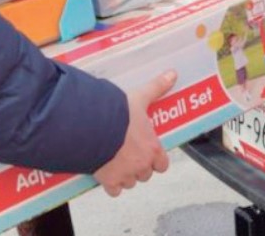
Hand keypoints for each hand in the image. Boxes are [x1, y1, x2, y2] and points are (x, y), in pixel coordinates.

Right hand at [93, 71, 175, 196]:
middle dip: (139, 166)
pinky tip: (105, 172)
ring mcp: (125, 174)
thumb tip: (172, 74)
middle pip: (145, 174)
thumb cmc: (117, 113)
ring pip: (130, 182)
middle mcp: (142, 165)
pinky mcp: (108, 180)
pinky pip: (114, 190)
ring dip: (125, 175)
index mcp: (152, 148)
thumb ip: (156, 87)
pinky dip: (110, 184)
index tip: (148, 152)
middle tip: (128, 153)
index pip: (162, 164)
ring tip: (116, 160)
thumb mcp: (139, 98)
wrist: (92, 126)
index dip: (156, 159)